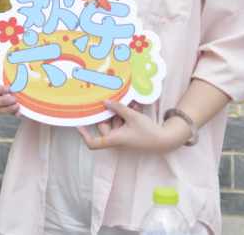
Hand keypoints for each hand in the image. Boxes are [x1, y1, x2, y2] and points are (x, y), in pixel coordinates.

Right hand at [0, 72, 20, 115]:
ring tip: (17, 107)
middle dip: (3, 101)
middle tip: (14, 99)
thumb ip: (9, 70)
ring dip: (7, 109)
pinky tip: (19, 113)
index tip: (8, 88)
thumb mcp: (8, 69)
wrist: (16, 78)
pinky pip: (6, 112)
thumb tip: (17, 66)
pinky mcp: (4, 107)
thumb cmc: (10, 72)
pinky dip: (12, 113)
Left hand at [76, 99, 190, 153]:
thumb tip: (105, 102)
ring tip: (131, 104)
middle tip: (116, 102)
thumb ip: (118, 108)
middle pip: (104, 126)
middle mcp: (116, 141)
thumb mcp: (132, 117)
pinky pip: (122, 124)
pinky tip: (134, 107)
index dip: (84, 134)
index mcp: (114, 140)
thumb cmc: (148, 132)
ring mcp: (122, 139)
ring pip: (115, 123)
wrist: (165, 140)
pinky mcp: (129, 136)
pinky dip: (126, 116)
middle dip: (110, 113)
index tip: (78, 125)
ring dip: (121, 113)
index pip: (93, 142)